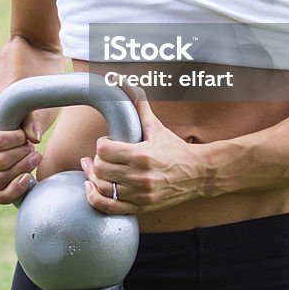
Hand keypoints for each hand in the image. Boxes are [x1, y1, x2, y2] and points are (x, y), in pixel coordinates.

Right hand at [0, 112, 43, 204]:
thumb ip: (29, 122)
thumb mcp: (16, 119)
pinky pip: (1, 197)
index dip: (15, 139)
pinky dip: (16, 189)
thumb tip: (36, 137)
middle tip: (31, 147)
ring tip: (35, 158)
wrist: (4, 148)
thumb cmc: (9, 131)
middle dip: (21, 153)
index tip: (25, 136)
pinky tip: (27, 177)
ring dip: (22, 168)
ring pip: (0, 179)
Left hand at [80, 86, 207, 214]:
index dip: (102, 144)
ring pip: (101, 187)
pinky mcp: (139, 207)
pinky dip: (95, 198)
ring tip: (94, 168)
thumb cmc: (175, 149)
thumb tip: (124, 82)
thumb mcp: (156, 127)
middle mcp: (139, 177)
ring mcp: (139, 194)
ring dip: (93, 177)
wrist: (197, 174)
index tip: (107, 142)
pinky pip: (108, 207)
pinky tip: (91, 187)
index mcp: (142, 155)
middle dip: (97, 159)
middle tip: (103, 155)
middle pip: (100, 168)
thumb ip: (139, 106)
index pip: (104, 150)